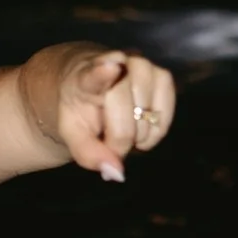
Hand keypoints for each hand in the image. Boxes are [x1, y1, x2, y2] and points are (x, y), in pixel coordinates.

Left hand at [49, 47, 174, 184]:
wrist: (90, 81)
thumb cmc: (80, 109)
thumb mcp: (72, 134)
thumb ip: (89, 154)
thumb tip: (117, 173)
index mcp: (85, 77)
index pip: (95, 76)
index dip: (103, 73)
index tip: (111, 66)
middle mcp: (118, 64)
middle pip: (125, 125)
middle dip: (117, 143)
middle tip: (105, 137)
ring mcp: (144, 68)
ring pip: (146, 125)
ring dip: (135, 137)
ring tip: (120, 125)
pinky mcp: (164, 76)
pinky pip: (163, 122)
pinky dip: (153, 134)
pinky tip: (138, 125)